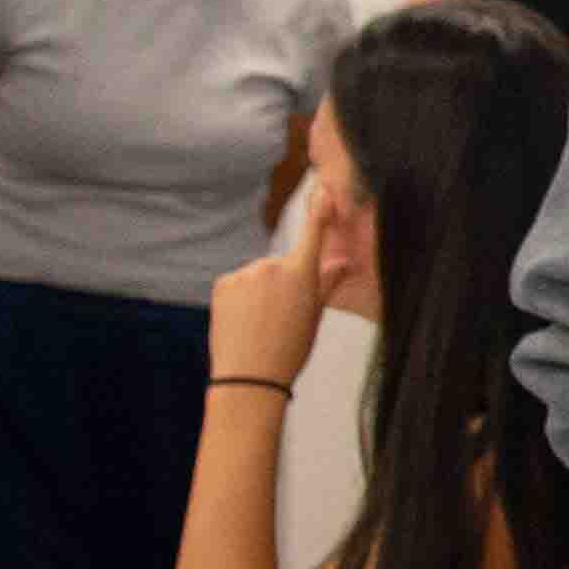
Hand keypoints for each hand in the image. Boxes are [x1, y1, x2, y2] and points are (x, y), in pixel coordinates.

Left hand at [207, 206, 331, 387]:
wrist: (248, 379)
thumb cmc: (289, 351)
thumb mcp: (314, 317)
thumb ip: (327, 283)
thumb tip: (344, 262)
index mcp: (301, 274)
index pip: (313, 233)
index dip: (320, 209)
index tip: (323, 189)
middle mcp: (272, 266)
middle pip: (281, 265)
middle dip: (282, 283)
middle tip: (281, 317)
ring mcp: (245, 274)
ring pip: (258, 276)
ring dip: (259, 292)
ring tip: (260, 324)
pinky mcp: (223, 283)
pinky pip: (237, 284)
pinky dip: (240, 298)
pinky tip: (243, 321)